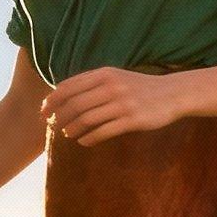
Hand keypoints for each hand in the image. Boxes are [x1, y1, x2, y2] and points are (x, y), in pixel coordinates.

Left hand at [39, 66, 185, 144]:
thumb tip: (64, 93)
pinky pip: (104, 131)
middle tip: (53, 125)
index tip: (44, 111)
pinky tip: (83, 142)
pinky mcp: (132, 120)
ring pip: (87, 118)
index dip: (52, 100)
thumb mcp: (116, 77)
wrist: (172, 94)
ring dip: (73, 128)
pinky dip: (89, 138)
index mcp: (104, 74)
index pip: (69, 86)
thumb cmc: (141, 87)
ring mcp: (122, 104)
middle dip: (59, 116)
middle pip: (75, 104)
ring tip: (67, 134)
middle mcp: (111, 87)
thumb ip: (93, 83)